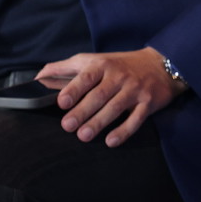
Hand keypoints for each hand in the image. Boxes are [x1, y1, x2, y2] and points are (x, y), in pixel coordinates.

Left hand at [38, 48, 182, 146]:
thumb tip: (38, 78)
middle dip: (83, 111)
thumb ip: (65, 68)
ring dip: (99, 123)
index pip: (87, 77)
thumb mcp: (94, 60)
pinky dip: (124, 131)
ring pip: (115, 108)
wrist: (162, 64)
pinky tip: (111, 141)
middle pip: (99, 95)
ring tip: (84, 136)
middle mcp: (120, 76)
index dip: (74, 89)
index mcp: (103, 65)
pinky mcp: (148, 103)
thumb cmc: (121, 65)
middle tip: (67, 126)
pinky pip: (136, 119)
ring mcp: (135, 90)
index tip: (62, 101)